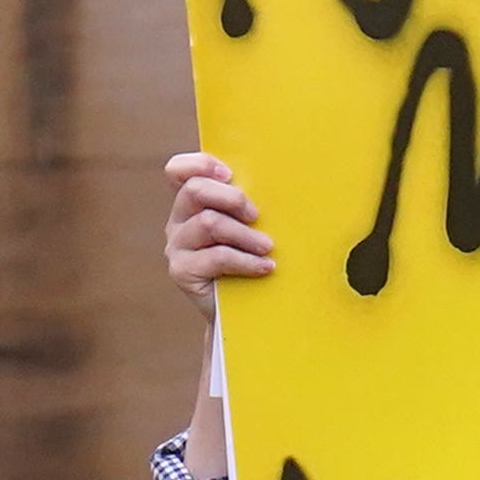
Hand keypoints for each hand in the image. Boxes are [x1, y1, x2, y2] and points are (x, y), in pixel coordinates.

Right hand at [167, 153, 270, 478]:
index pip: (178, 171)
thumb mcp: (256, 227)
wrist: (246, 314)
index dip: (200, 164)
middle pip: (194, 191)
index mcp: (193, 203)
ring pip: (207, 223)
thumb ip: (254, 206)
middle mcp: (179, 221)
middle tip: (257, 213)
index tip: (230, 172)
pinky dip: (245, 261)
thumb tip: (302, 176)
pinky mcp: (182, 272)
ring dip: (244, 234)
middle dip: (230, 197)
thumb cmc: (257, 261)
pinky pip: (215, 256)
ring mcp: (177, 247)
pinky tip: (266, 268)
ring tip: (268, 247)